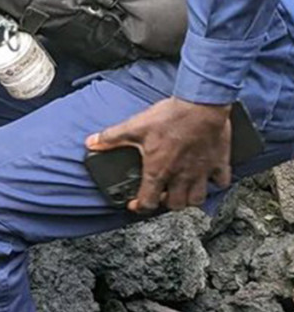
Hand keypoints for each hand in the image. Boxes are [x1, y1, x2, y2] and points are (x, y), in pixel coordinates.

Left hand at [86, 97, 231, 212]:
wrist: (201, 104)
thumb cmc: (169, 117)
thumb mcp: (134, 126)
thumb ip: (111, 138)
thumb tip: (91, 143)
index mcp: (158, 171)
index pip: (147, 203)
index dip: (139, 207)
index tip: (135, 205)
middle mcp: (180, 176)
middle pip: (175, 205)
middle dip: (165, 204)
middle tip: (160, 195)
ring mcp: (201, 172)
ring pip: (198, 199)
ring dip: (189, 199)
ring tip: (182, 191)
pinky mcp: (218, 163)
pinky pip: (221, 182)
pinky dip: (215, 184)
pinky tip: (208, 178)